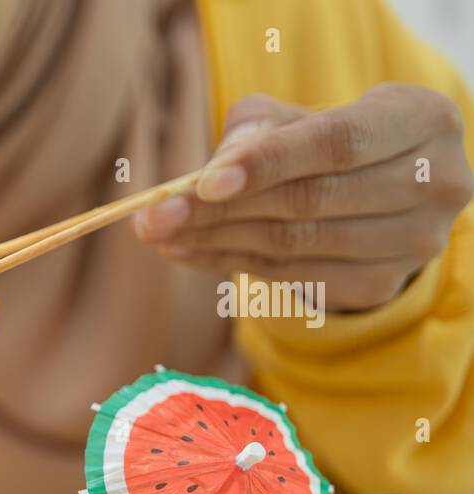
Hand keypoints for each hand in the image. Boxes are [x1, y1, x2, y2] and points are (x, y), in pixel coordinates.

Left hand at [134, 85, 472, 312]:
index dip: (269, 162)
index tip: (202, 181)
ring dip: (214, 241)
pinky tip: (186, 252)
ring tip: (157, 233)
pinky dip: (228, 263)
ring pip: (294, 245)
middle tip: (153, 215)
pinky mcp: (380, 284)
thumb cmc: (331, 139)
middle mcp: (435, 183)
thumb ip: (257, 129)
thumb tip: (209, 171)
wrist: (382, 193)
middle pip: (308, 202)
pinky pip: (287, 275)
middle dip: (219, 210)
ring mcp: (412, 242)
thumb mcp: (301, 116)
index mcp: (422, 121)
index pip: (337, 144)